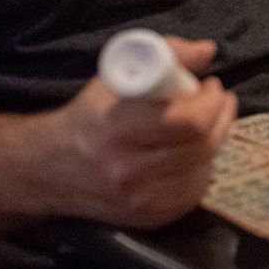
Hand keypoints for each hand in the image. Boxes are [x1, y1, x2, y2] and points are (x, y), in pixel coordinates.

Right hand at [41, 38, 236, 227]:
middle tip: (218, 100)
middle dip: (220, 116)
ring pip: (203, 168)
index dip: (211, 102)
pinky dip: (201, 168)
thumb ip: (166, 54)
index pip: (190, 121)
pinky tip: (191, 152)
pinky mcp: (147, 218)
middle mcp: (128, 169)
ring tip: (204, 124)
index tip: (212, 86)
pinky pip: (194, 191)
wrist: (49, 169)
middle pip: (202, 145)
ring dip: (213, 141)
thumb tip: (207, 50)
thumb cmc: (90, 116)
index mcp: (119, 128)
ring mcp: (138, 199)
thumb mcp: (118, 75)